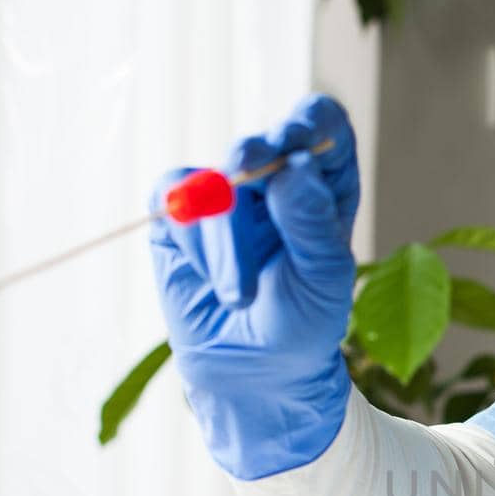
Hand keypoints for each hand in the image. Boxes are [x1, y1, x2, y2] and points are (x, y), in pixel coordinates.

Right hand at [150, 93, 358, 480]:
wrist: (252, 373)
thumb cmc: (301, 326)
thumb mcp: (322, 280)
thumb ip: (311, 223)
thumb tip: (294, 165)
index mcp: (323, 186)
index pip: (321, 126)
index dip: (308, 122)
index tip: (295, 141)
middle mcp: (274, 181)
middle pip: (260, 143)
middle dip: (251, 160)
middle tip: (245, 174)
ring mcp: (225, 195)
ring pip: (212, 183)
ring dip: (224, 244)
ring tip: (239, 294)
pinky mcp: (179, 213)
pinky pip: (172, 198)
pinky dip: (191, 242)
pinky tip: (212, 280)